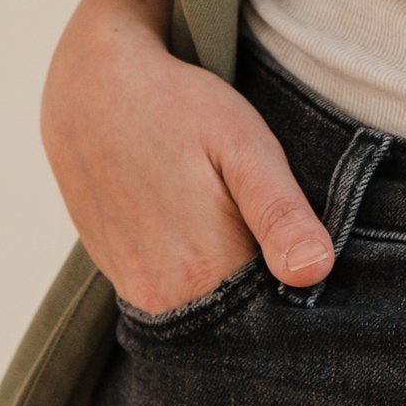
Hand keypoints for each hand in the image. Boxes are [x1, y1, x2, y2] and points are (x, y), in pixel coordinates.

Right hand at [37, 0, 332, 312]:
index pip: (274, 321)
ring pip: (206, 310)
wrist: (90, 83)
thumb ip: (279, 212)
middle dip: (271, 295)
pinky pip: (175, 295)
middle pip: (239, 322)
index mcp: (201, 272)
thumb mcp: (243, 144)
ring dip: (236, 285)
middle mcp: (161, 296)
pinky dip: (202, 276)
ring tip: (247, 224)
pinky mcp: (118, 273)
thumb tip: (315, 273)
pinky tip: (212, 229)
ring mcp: (133, 288)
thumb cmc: (177, 105)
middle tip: (288, 234)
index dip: (304, 298)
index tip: (315, 258)